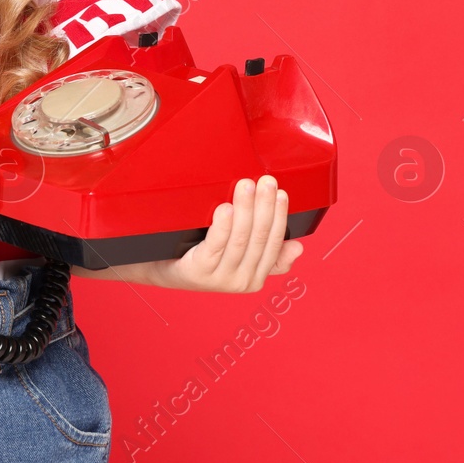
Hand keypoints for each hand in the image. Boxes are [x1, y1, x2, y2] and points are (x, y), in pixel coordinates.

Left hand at [150, 175, 303, 292]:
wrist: (166, 269)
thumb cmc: (203, 257)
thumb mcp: (239, 256)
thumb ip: (269, 254)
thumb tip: (298, 247)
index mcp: (256, 276)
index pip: (275, 242)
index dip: (280, 215)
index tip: (280, 192)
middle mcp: (241, 281)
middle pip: (259, 237)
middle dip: (265, 205)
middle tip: (265, 181)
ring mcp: (220, 278)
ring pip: (240, 238)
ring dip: (246, 208)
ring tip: (246, 185)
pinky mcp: (199, 272)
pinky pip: (215, 245)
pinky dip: (223, 225)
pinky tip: (225, 208)